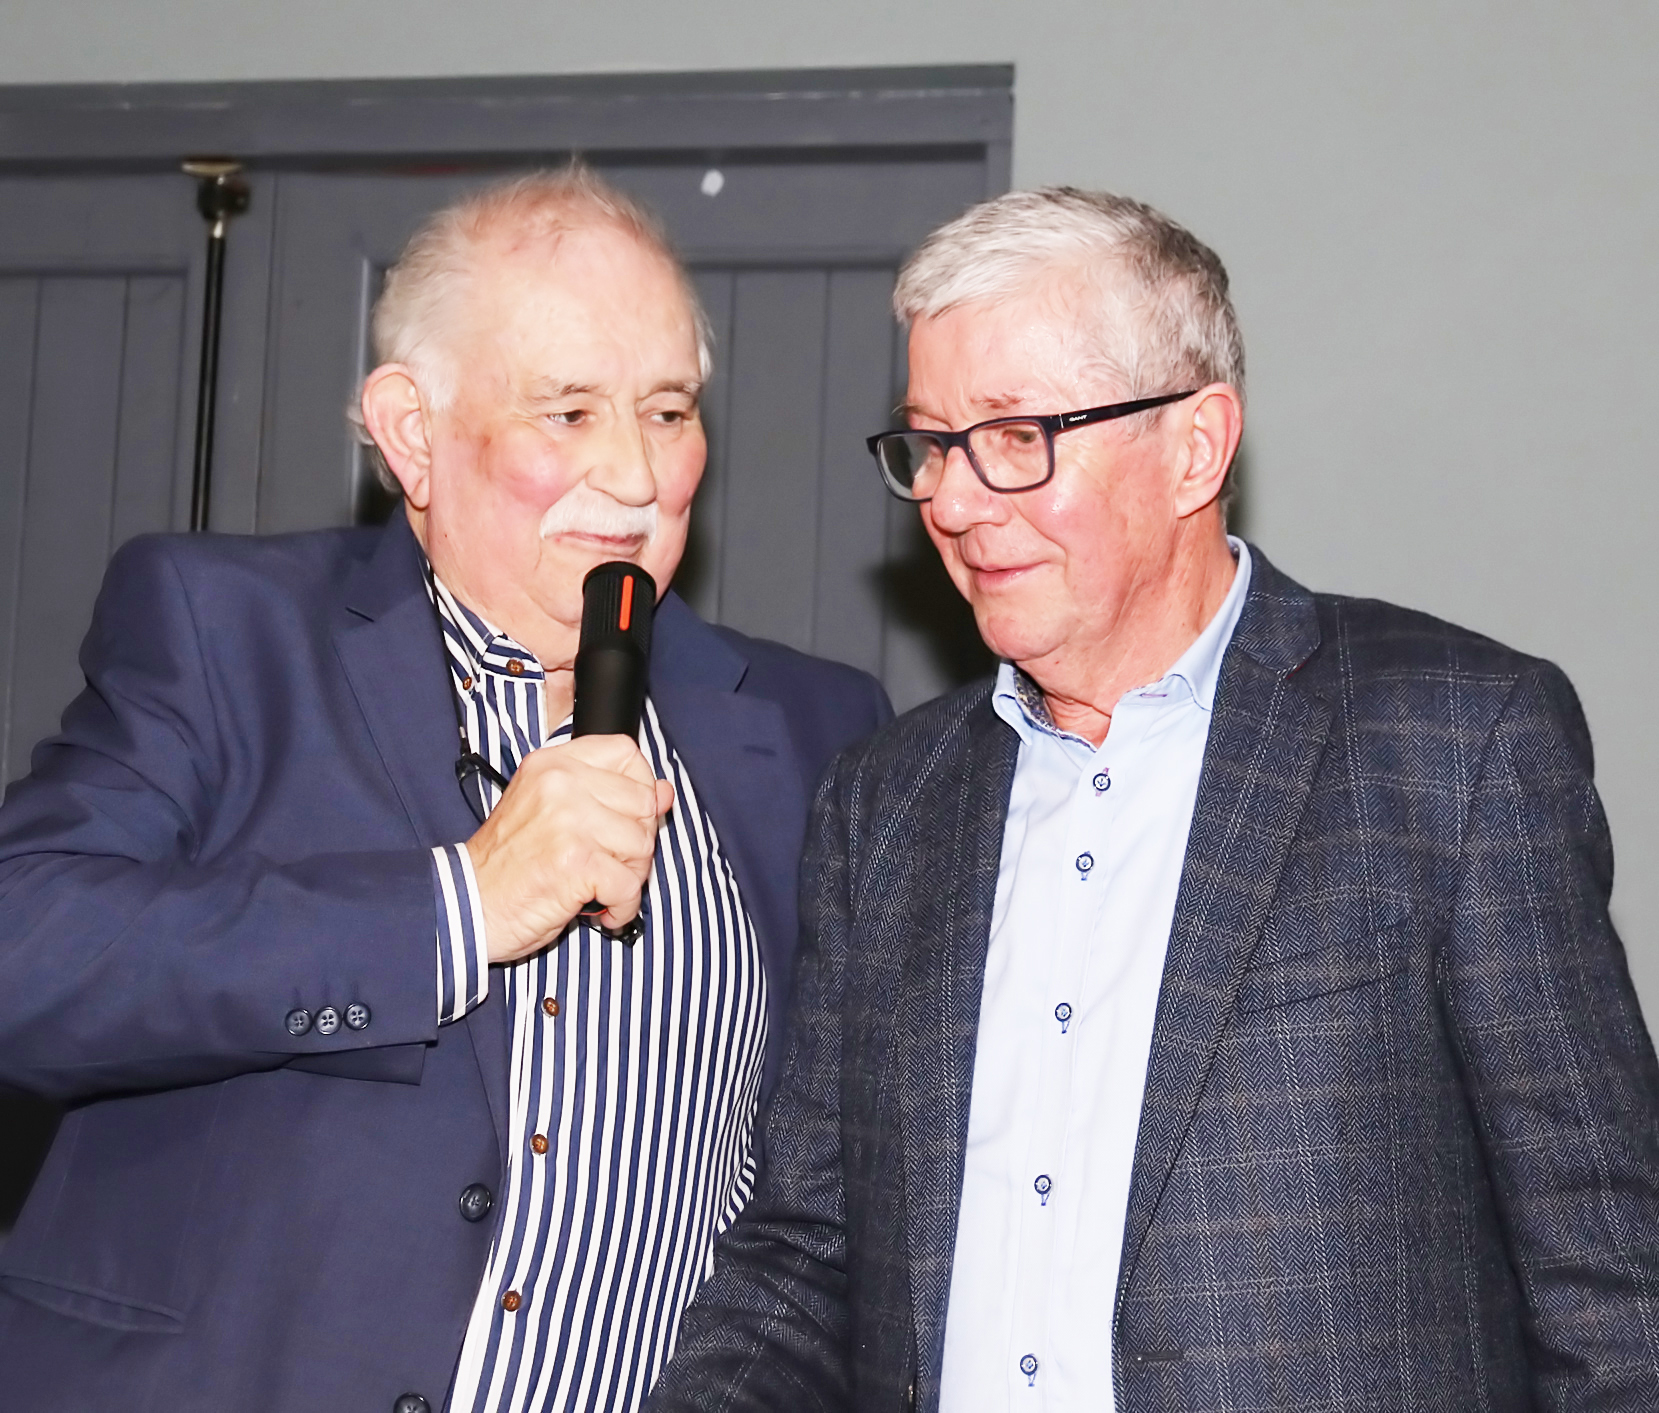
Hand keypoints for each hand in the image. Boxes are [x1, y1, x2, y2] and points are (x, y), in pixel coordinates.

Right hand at [464, 735, 673, 963]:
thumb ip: (607, 795)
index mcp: (553, 764)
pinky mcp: (576, 862)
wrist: (466, 904)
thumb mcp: (550, 812)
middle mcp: (561, 784)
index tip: (628, 815)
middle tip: (610, 863)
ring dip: (629, 876)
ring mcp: (569, 821)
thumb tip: (664, 792)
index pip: (626, 752)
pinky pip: (629, 885)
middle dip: (637, 842)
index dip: (639, 786)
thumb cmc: (506, 864)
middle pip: (643, 803)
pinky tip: (600, 908)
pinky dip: (621, 906)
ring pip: (642, 845)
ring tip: (599, 886)